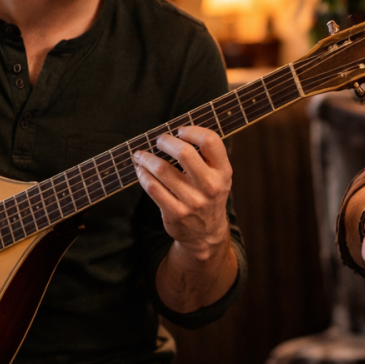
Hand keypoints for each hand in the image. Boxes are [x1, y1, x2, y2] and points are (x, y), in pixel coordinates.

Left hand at [133, 126, 231, 258]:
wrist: (206, 233)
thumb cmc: (209, 196)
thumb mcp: (219, 176)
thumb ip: (207, 155)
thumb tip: (178, 131)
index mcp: (223, 171)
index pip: (210, 141)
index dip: (192, 130)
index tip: (180, 131)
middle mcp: (210, 186)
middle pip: (184, 153)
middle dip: (165, 141)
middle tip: (158, 141)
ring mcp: (192, 201)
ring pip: (162, 169)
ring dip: (146, 158)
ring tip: (141, 155)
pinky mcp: (175, 213)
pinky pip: (152, 187)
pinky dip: (142, 175)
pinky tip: (141, 170)